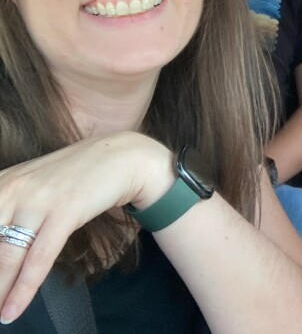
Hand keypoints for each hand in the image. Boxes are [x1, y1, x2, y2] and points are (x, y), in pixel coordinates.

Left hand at [0, 133, 172, 322]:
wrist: (121, 157)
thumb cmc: (76, 175)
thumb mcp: (33, 185)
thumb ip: (9, 207)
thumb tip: (2, 239)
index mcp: (1, 183)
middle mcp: (11, 189)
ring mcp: (37, 200)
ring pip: (6, 256)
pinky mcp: (63, 213)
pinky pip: (38, 259)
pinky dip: (23, 289)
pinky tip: (12, 311)